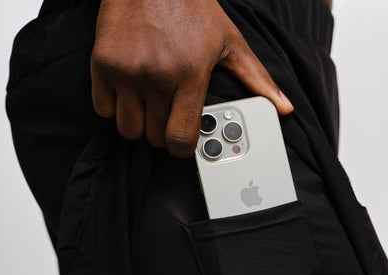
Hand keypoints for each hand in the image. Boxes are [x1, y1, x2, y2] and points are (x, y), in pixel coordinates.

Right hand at [91, 0, 293, 157]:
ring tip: (147, 101)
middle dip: (161, 131)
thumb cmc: (191, 8)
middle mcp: (157, 76)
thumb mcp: (229, 42)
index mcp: (190, 75)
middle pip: (154, 138)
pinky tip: (127, 89)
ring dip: (138, 122)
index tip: (182, 140)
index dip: (181, 147)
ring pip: (128, 129)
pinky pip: (103, 110)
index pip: (181, 140)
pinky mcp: (103, 65)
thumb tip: (284, 108)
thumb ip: (256, 79)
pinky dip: (113, 106)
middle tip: (167, 111)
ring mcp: (127, 71)